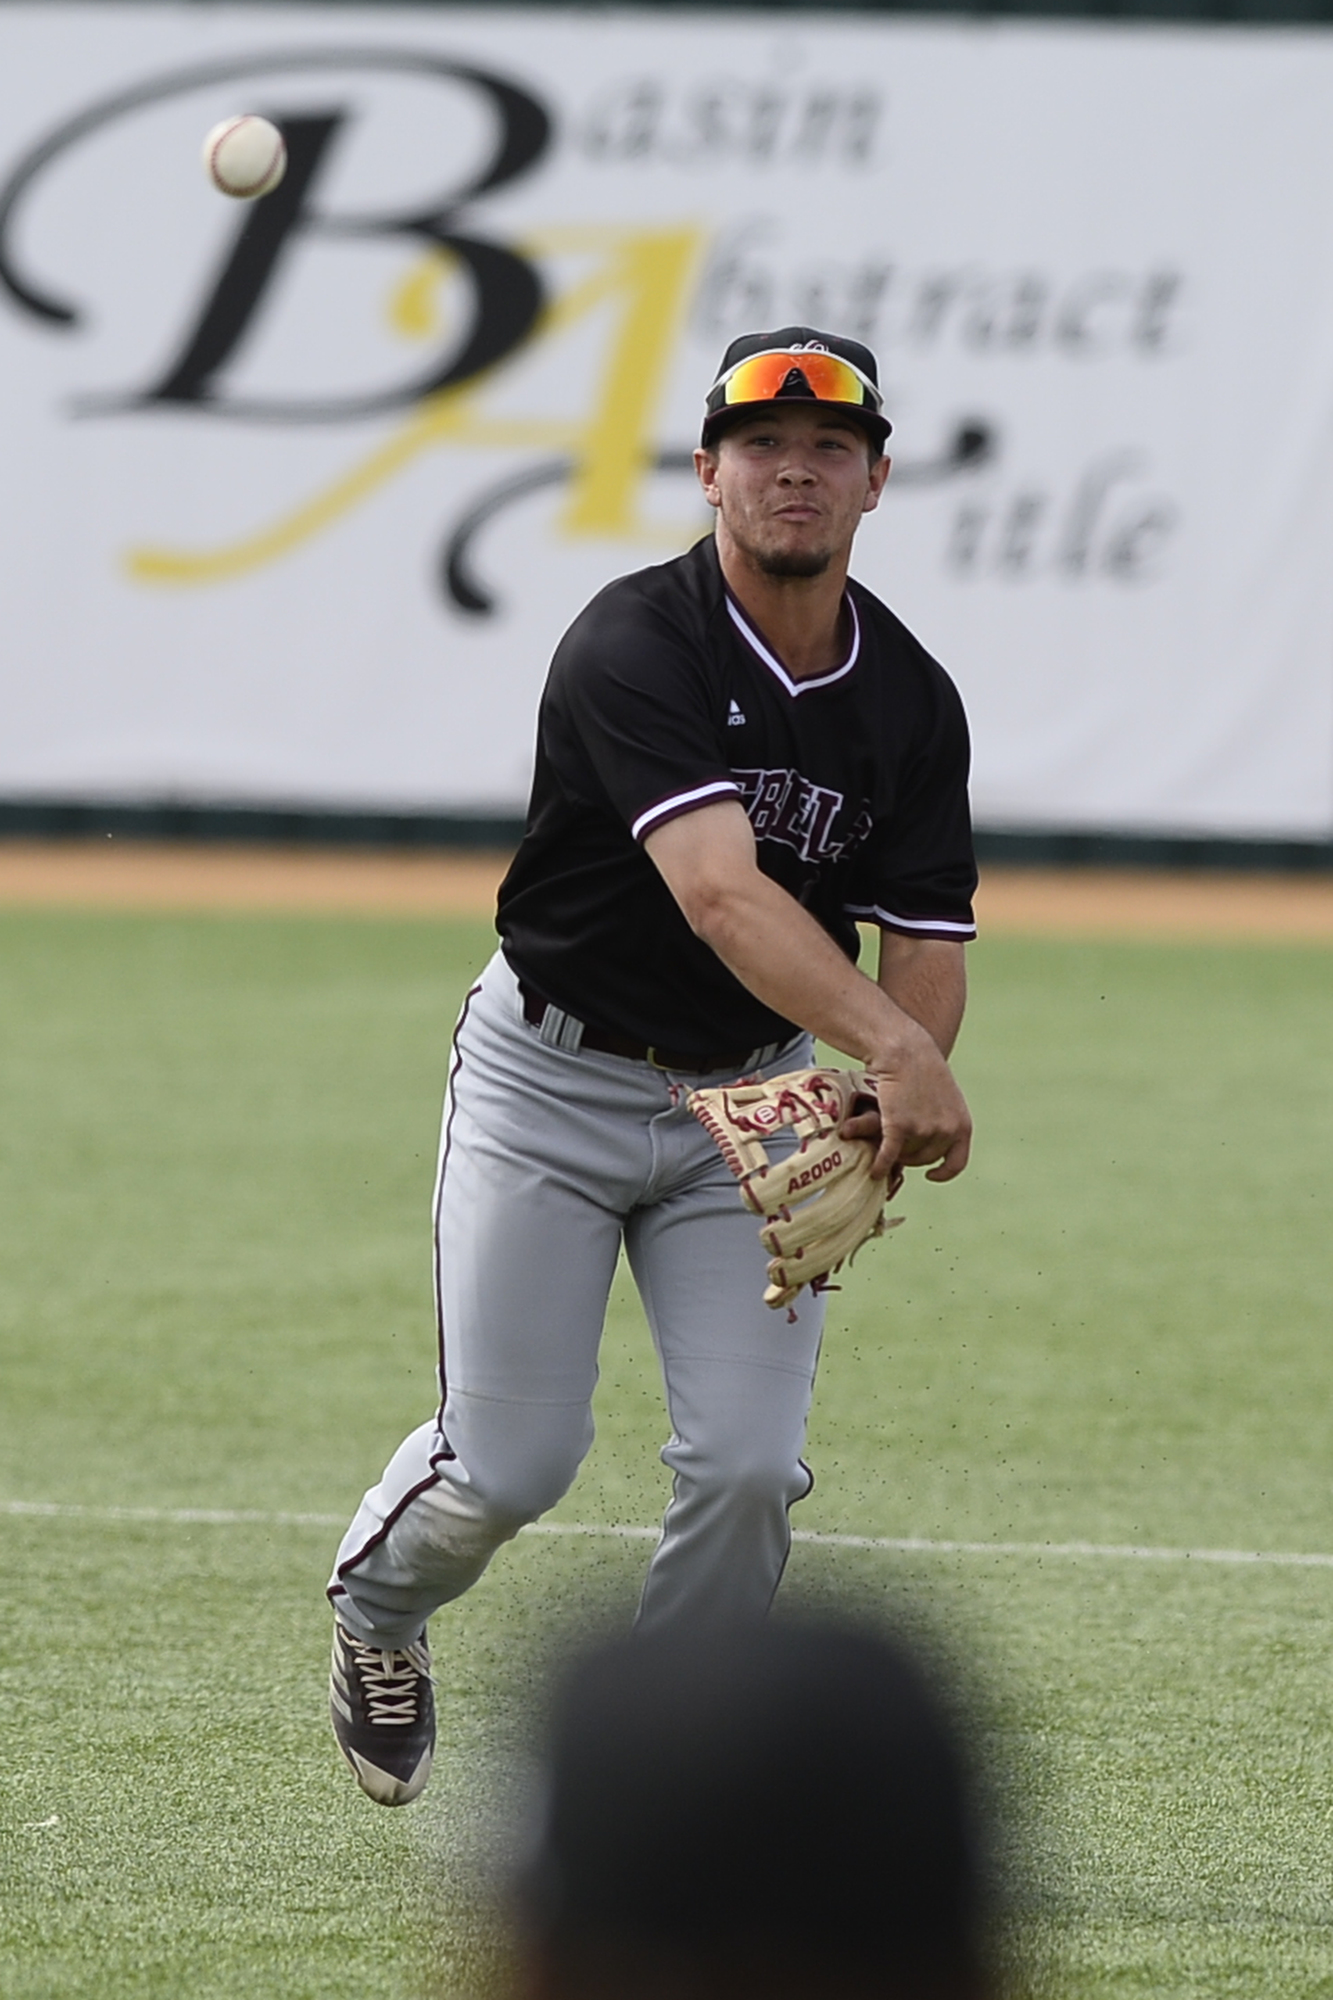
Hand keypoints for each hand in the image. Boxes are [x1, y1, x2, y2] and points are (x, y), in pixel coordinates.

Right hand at [841, 1026, 971, 1182]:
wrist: (905, 1051)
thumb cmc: (922, 1068)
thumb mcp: (946, 1096)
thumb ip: (945, 1120)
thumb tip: (937, 1140)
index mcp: (962, 1125)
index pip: (957, 1163)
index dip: (944, 1173)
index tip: (931, 1175)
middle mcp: (946, 1131)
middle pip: (925, 1159)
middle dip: (911, 1156)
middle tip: (898, 1147)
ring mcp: (923, 1130)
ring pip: (906, 1155)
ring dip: (895, 1153)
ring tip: (884, 1142)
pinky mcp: (900, 1127)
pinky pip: (889, 1156)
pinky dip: (880, 1166)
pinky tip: (874, 1172)